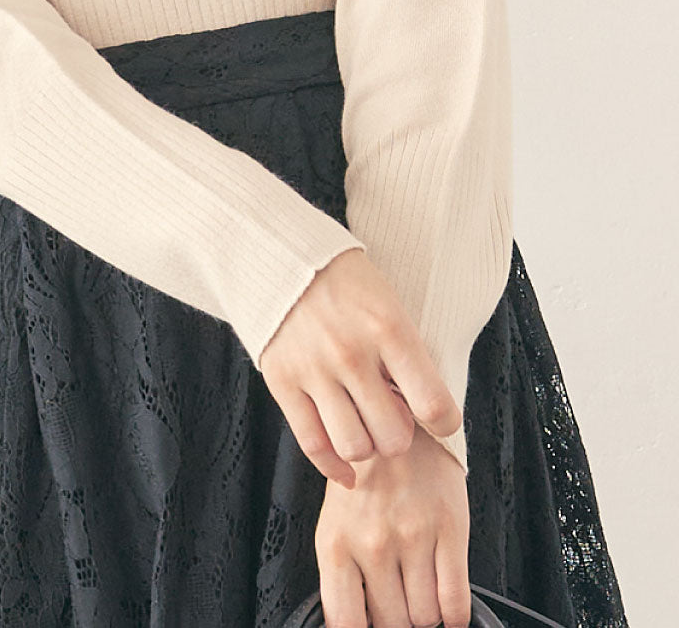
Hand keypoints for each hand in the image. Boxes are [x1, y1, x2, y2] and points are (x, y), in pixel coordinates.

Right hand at [258, 248, 461, 488]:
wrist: (283, 257)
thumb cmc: (346, 283)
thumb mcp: (389, 304)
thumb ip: (407, 356)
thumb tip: (426, 413)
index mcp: (388, 328)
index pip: (434, 405)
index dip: (444, 422)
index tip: (437, 418)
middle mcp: (351, 353)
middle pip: (393, 437)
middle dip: (401, 435)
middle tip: (393, 416)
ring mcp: (313, 369)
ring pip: (355, 447)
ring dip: (368, 446)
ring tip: (366, 425)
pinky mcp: (282, 381)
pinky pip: (313, 445)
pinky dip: (334, 467)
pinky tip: (347, 469)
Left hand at [313, 421, 472, 627]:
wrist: (396, 417)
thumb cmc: (365, 473)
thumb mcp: (336, 519)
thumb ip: (342, 572)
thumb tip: (353, 623)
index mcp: (336, 542)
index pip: (345, 622)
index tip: (371, 626)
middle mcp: (373, 543)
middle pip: (392, 623)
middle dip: (398, 618)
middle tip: (399, 600)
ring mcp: (412, 536)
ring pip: (425, 617)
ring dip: (425, 613)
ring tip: (420, 591)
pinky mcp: (449, 529)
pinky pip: (455, 600)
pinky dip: (454, 613)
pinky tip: (447, 601)